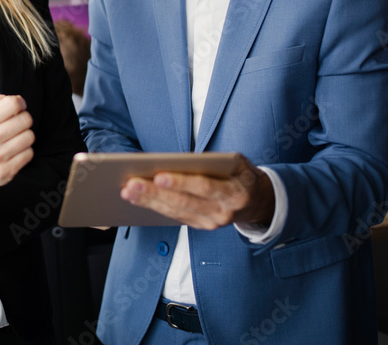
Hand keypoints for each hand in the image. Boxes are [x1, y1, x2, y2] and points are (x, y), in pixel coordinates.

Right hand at [0, 95, 34, 196]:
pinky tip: (16, 151)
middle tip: (18, 125)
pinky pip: (29, 153)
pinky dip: (26, 151)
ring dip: (26, 136)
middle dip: (25, 120)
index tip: (19, 108)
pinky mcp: (7, 169)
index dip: (20, 104)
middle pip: (25, 119)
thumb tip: (18, 100)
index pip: (12, 104)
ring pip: (29, 136)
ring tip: (17, 139)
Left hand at [120, 154, 274, 229]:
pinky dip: (155, 208)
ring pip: (176, 212)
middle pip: (184, 203)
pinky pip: (175, 217)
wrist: (260, 202)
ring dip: (149, 202)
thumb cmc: (242, 174)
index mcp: (234, 192)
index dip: (181, 183)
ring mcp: (212, 223)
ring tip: (127, 191)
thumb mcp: (237, 163)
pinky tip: (137, 199)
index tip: (158, 176)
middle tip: (131, 184)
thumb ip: (215, 162)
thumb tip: (180, 161)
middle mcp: (223, 212)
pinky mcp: (202, 226)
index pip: (204, 187)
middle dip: (155, 194)